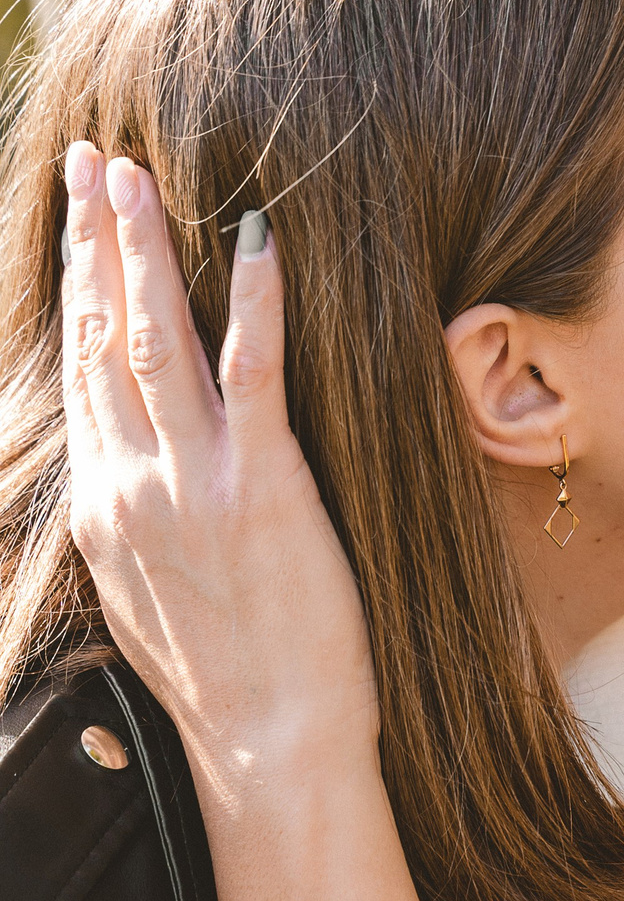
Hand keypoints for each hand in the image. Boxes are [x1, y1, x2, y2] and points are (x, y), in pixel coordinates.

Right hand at [59, 144, 439, 900]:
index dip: (79, 286)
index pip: (81, 370)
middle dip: (96, 241)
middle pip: (103, 337)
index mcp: (102, 503)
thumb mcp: (149, 591)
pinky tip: (254, 240)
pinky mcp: (262, 490)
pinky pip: (253, 376)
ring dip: (144, 251)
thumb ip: (135, 518)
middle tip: (94, 160)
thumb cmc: (227, 675)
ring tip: (139, 177)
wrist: (266, 740)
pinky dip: (252, 303)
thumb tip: (133, 474)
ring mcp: (191, 483)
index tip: (80, 219)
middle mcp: (130, 482)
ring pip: (155, 342)